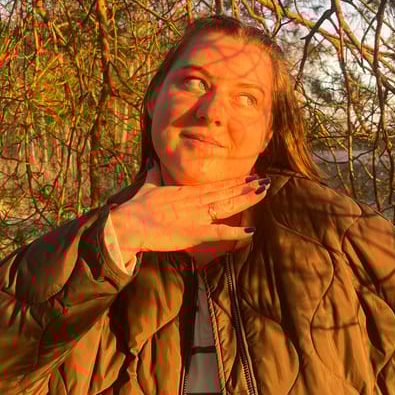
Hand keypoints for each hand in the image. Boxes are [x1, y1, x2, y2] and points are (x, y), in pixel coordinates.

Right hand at [110, 157, 269, 253]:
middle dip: (247, 186)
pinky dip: (236, 232)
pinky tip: (251, 231)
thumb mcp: (148, 186)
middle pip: (227, 192)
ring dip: (247, 199)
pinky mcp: (194, 233)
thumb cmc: (137, 207)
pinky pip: (219, 232)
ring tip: (264, 191)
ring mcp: (197, 216)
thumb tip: (152, 162)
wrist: (129, 222)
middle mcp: (196, 201)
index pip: (216, 185)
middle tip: (266, 180)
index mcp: (188, 192)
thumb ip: (154, 174)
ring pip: (228, 205)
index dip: (235, 181)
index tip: (249, 176)